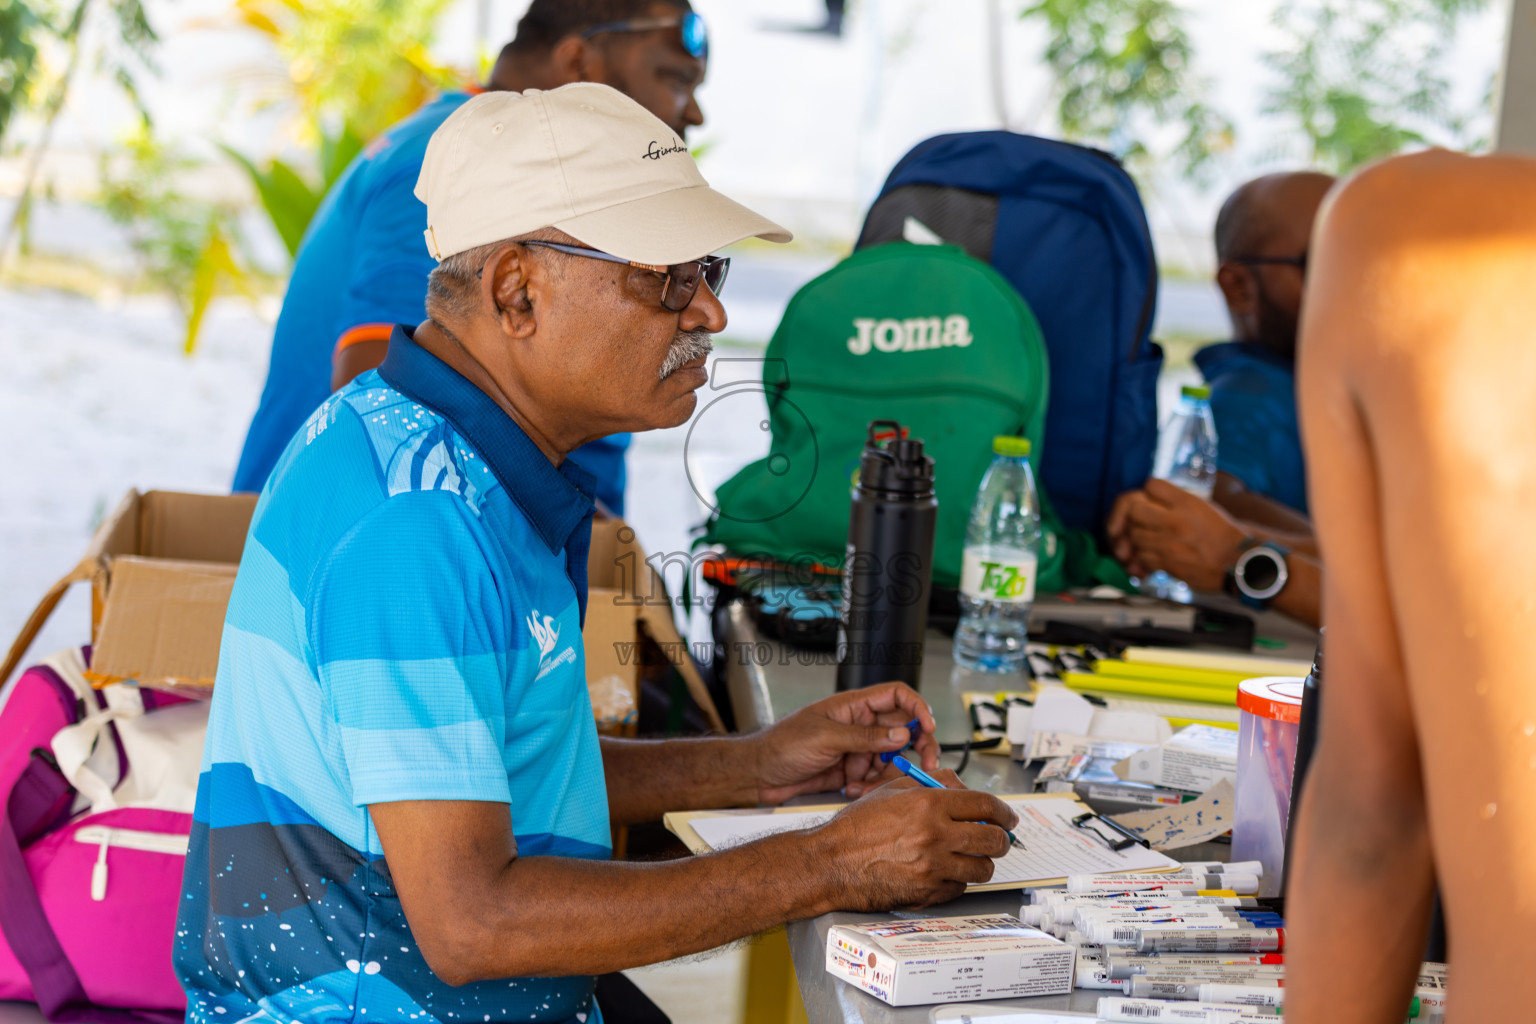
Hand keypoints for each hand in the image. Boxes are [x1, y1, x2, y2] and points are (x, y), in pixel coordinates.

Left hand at [751, 682, 938, 803]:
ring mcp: (855, 749)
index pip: (896, 696)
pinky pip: (874, 778)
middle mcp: (859, 725)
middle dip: (915, 748)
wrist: (758, 774)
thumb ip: (866, 737)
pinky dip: (869, 786)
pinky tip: (850, 788)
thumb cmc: (782, 744)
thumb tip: (902, 733)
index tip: (928, 727)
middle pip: (902, 730)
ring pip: (890, 759)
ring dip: (884, 774)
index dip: (917, 708)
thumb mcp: (826, 737)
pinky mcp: (850, 771)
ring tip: (861, 781)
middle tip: (926, 764)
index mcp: (853, 706)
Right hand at [807, 773, 1017, 910]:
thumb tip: (962, 787)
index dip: (1004, 811)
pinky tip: (945, 869)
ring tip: (968, 855)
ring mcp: (934, 868)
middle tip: (996, 837)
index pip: (986, 805)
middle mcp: (935, 836)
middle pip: (994, 840)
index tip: (1007, 817)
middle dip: (1001, 838)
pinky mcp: (928, 894)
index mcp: (929, 805)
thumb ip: (932, 783)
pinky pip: (961, 888)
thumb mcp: (892, 789)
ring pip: (983, 868)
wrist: (831, 863)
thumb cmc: (856, 828)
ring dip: (981, 861)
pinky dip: (959, 879)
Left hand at [1105, 478, 1246, 591]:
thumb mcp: (1203, 506)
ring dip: (1139, 536)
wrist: (1238, 563)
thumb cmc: (1222, 533)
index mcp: (1188, 503)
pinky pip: (1141, 556)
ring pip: (1134, 535)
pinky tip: (1156, 552)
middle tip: (1146, 519)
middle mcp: (1176, 521)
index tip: (1151, 497)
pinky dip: (1144, 555)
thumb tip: (1149, 496)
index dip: (1148, 491)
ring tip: (1153, 537)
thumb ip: (1176, 500)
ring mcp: (1169, 544)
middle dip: (1137, 515)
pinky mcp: (1166, 564)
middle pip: (1135, 511)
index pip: (1152, 485)